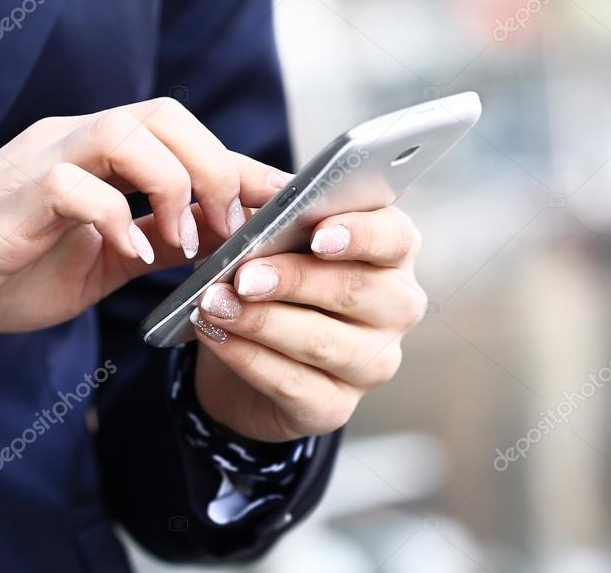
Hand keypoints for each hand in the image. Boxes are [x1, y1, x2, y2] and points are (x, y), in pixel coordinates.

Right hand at [0, 97, 289, 343]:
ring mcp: (44, 160)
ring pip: (129, 129)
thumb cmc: (6, 269)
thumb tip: (218, 241)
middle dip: (216, 168)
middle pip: (167, 114)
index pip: (185, 139)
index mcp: (99, 155)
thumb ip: (153, 241)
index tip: (287, 206)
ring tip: (186, 242)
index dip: (243, 167)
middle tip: (230, 228)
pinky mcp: (16, 193)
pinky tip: (131, 256)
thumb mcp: (101, 261)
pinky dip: (118, 217)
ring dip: (175, 185)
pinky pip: (78, 184)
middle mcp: (75, 141)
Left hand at [191, 206, 426, 441]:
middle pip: (355, 290)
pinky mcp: (335, 407)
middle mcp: (394, 310)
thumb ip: (269, 214)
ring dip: (262, 321)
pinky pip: (291, 383)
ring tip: (215, 304)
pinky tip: (214, 335)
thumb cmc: (271, 282)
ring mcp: (371, 364)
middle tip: (244, 276)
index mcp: (390, 255)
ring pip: (322, 342)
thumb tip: (258, 204)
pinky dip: (246, 356)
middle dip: (294, 280)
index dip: (361, 234)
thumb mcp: (267, 238)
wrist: (243, 360)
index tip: (318, 234)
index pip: (395, 237)